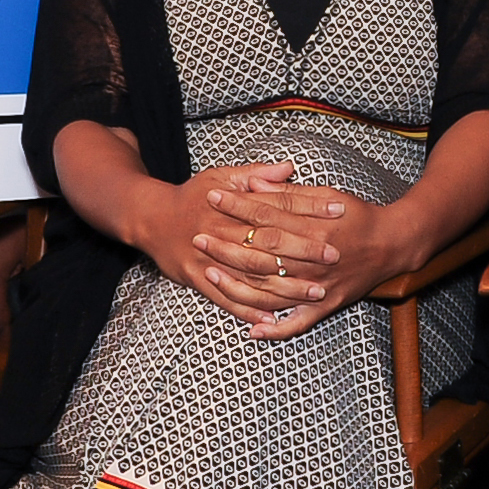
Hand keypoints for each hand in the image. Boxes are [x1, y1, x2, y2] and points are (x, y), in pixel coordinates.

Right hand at [126, 162, 325, 335]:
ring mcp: (211, 259)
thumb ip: (257, 175)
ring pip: (253, 277)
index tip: (338, 212)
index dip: (309, 210)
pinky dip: (249, 311)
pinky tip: (273, 319)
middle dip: (304, 252)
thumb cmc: (191, 196)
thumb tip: (290, 168)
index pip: (279, 207)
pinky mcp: (198, 280)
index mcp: (233, 206)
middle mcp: (224, 232)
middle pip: (270, 244)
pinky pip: (227, 299)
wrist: (150, 218)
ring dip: (285, 287)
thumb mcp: (221, 177)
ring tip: (315, 293)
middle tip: (334, 257)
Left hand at [188, 165, 404, 337]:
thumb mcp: (328, 195)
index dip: (237, 206)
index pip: (267, 215)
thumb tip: (255, 185)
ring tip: (208, 276)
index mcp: (314, 227)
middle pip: (261, 253)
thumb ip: (290, 194)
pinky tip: (252, 331)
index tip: (212, 196)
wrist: (394, 244)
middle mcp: (314, 259)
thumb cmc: (359, 216)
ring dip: (237, 285)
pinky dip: (275, 330)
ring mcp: (319, 286)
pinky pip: (297, 323)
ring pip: (270, 291)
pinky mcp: (326, 305)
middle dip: (225, 245)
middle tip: (196, 236)